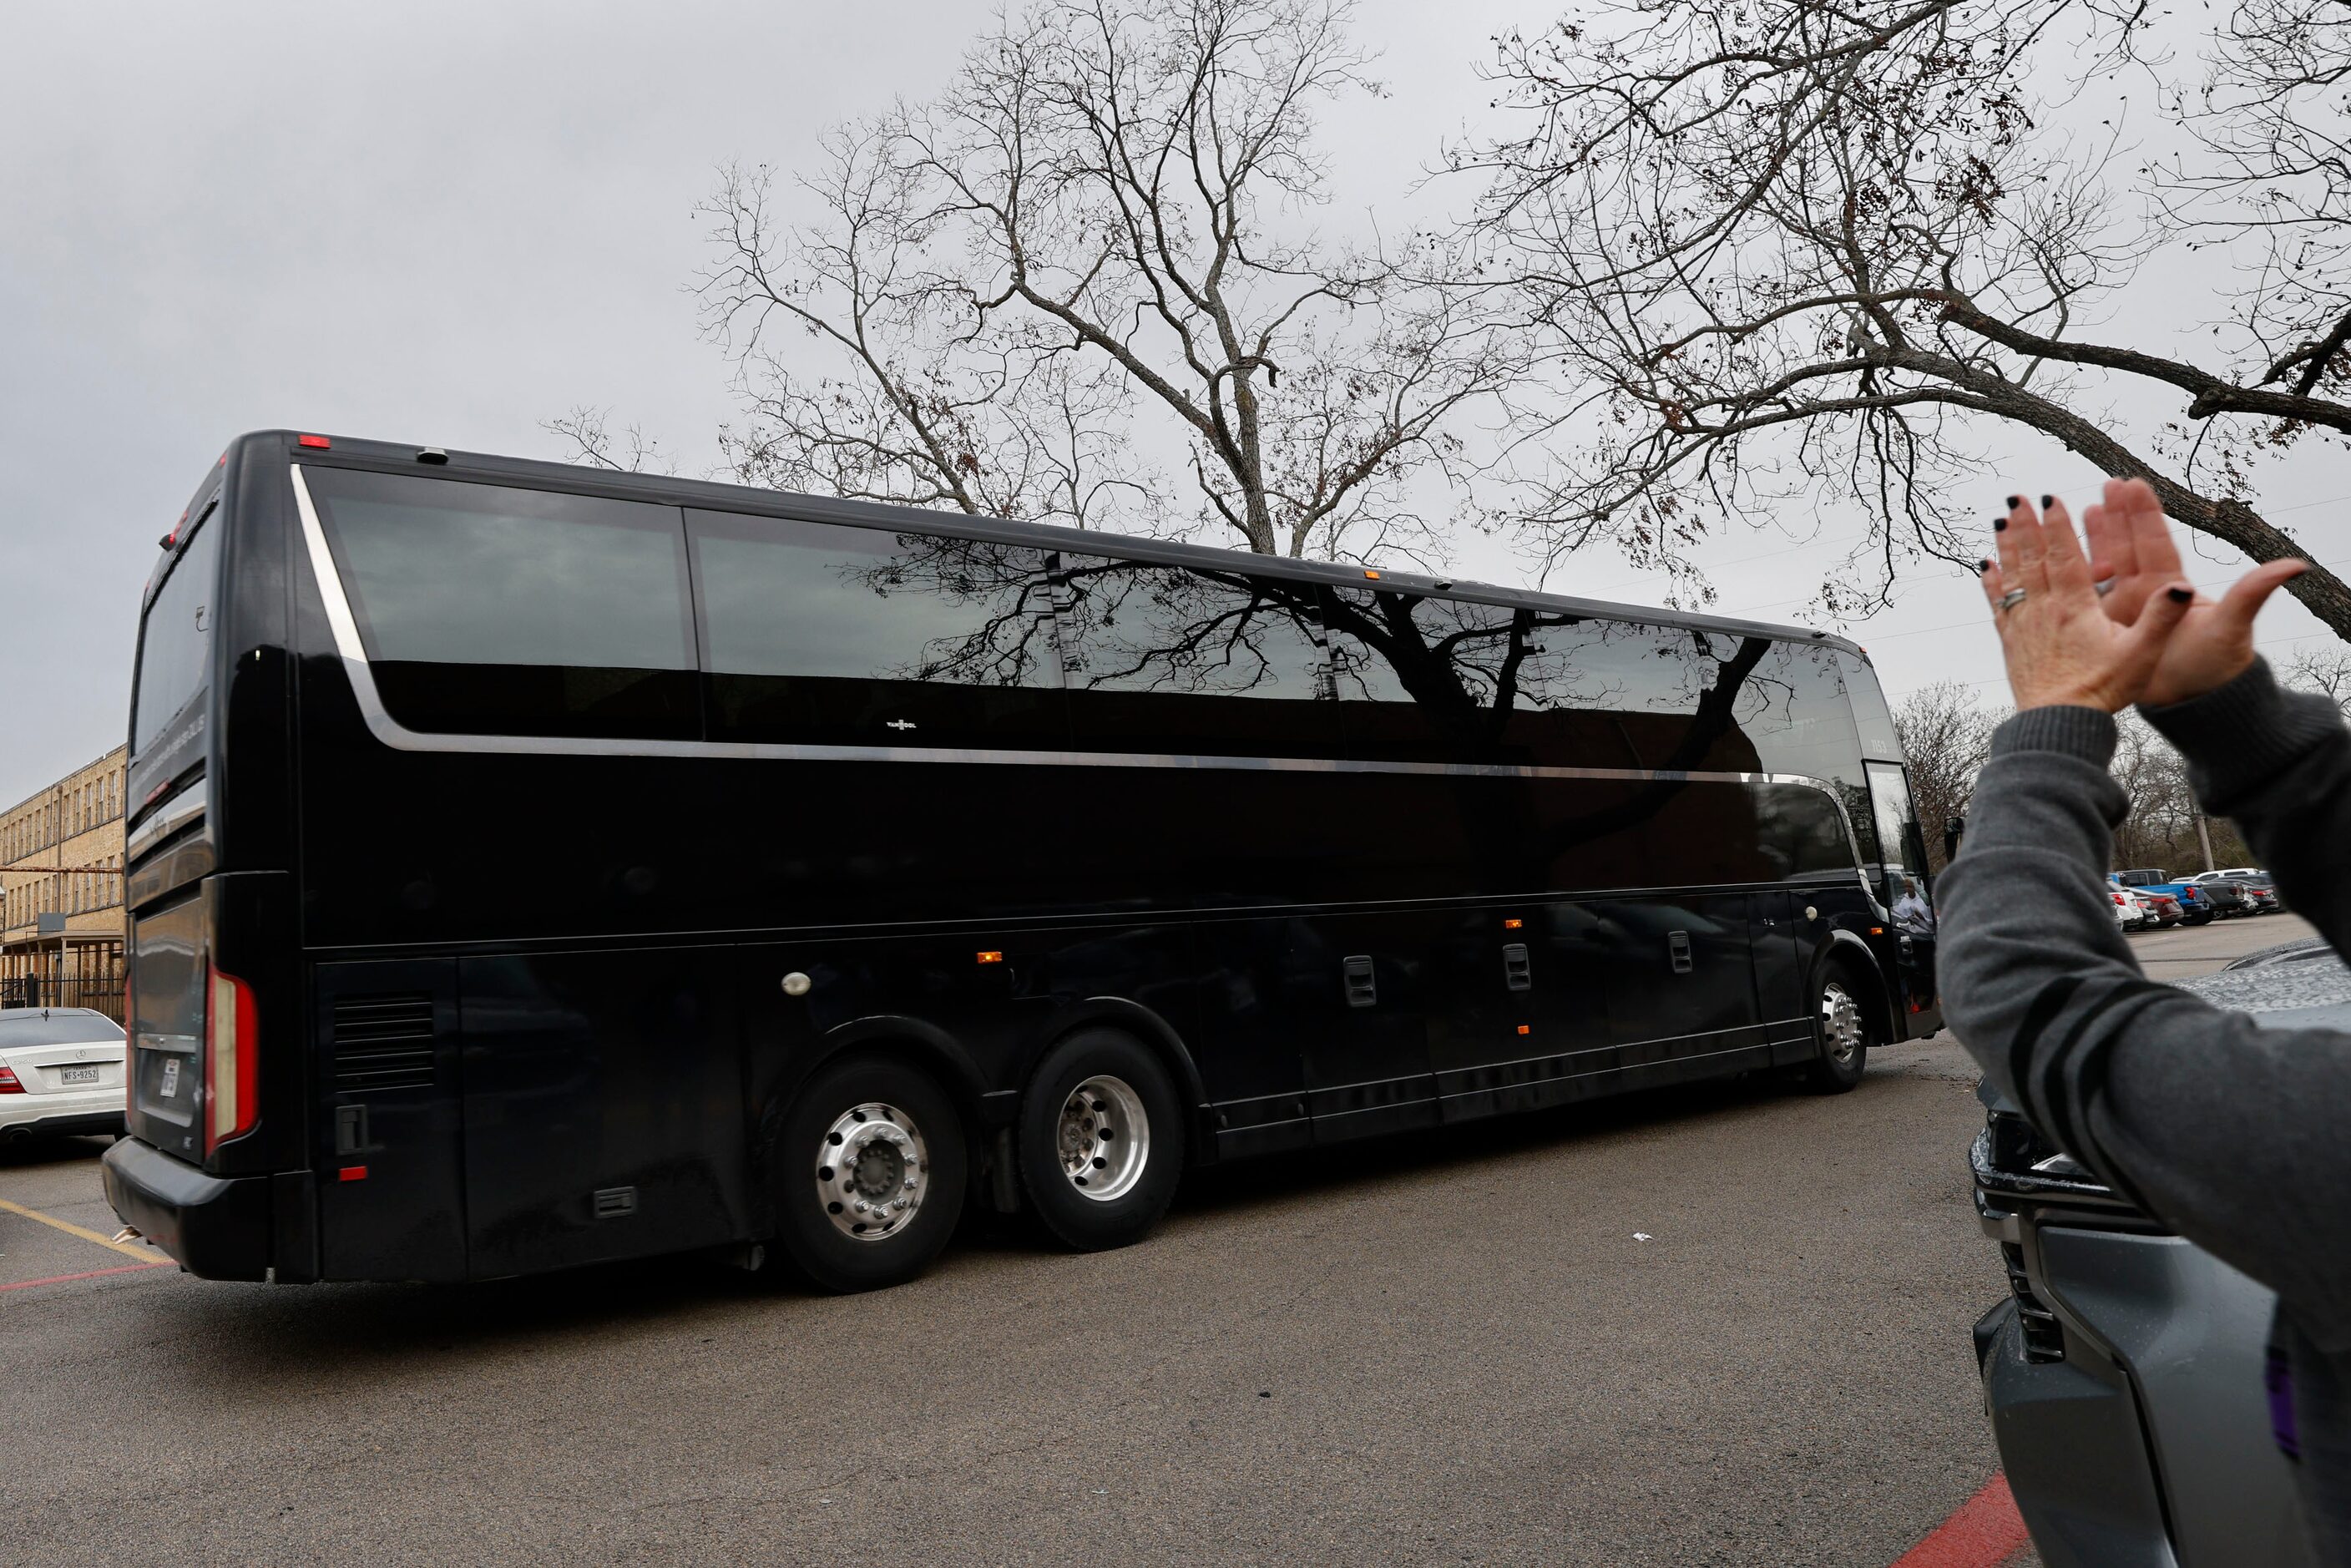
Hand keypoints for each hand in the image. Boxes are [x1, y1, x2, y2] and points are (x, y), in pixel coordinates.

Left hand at [1980, 492, 2194, 711]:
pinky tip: (1984, 566)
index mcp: (2075, 607)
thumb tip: (2180, 587)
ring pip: (2012, 576)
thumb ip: (2161, 618)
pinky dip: (1991, 582)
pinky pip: (1998, 604)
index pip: (2065, 556)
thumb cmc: (2102, 690)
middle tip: (2016, 497)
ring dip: (2006, 546)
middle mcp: (2044, 610)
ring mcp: (2023, 625)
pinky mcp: (2011, 642)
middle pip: (2033, 558)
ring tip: (2000, 520)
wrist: (2059, 723)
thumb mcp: (2142, 654)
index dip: (2057, 526)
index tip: (2050, 498)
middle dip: (2026, 526)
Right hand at [2077, 478, 2308, 706]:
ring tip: (2082, 508)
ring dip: (2094, 538)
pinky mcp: (2103, 628)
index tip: (2132, 484)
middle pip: (2128, 546)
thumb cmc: (2214, 668)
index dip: (2143, 514)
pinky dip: (2073, 575)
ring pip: (2104, 565)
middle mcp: (2147, 593)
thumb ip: (2252, 592)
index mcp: (2173, 587)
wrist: (2190, 705)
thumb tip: (2294, 565)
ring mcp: (2124, 609)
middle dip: (2117, 515)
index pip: (2155, 543)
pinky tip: (2061, 557)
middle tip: (2108, 483)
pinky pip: (2084, 596)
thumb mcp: (2232, 627)